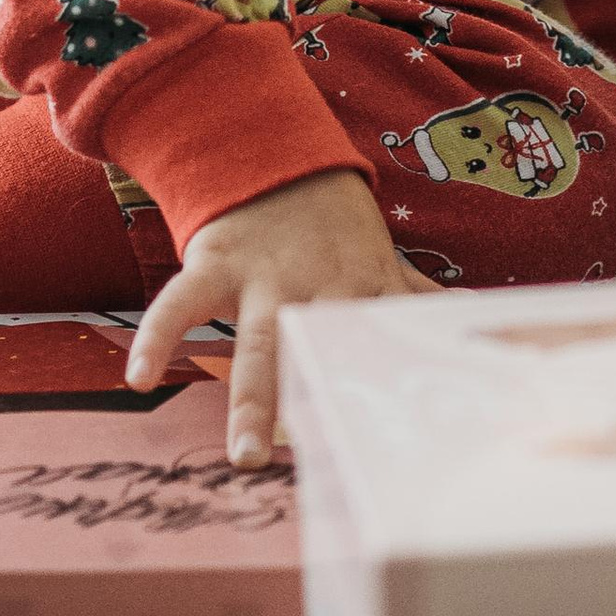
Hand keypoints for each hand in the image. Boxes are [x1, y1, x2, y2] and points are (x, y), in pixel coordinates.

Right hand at [123, 163, 435, 463]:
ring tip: (245, 454)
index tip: (398, 443)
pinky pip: (180, 304)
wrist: (275, 154)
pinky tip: (138, 378)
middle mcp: (317, 287)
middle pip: (322, 351)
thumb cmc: (334, 226)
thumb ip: (415, 295)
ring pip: (258, 342)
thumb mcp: (379, 256)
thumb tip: (476, 318)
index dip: (386, 388)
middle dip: (321, 401)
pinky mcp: (214, 262)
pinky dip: (157, 337)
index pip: (378, 345)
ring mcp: (263, 275)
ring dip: (252, 398)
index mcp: (364, 289)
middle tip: (329, 461)